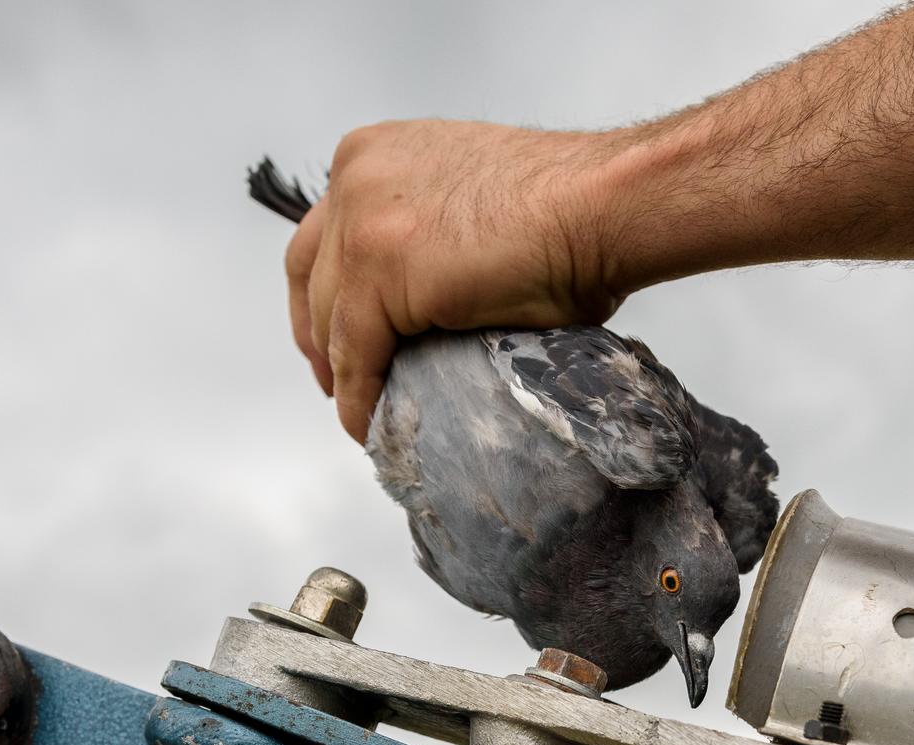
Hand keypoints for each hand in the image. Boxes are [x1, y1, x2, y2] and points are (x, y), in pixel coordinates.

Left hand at [286, 120, 629, 441]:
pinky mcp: (379, 273)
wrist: (601, 202)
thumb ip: (429, 233)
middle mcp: (353, 177)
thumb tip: (428, 298)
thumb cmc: (570, 204)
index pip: (325, 235)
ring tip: (364, 413)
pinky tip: (370, 422)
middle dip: (319, 334)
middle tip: (339, 381)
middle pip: (312, 275)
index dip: (326, 294)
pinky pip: (355, 353)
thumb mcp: (468, 204)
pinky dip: (360, 395)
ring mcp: (361, 222)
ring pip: (330, 320)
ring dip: (343, 374)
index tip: (335, 337)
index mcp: (372, 153)